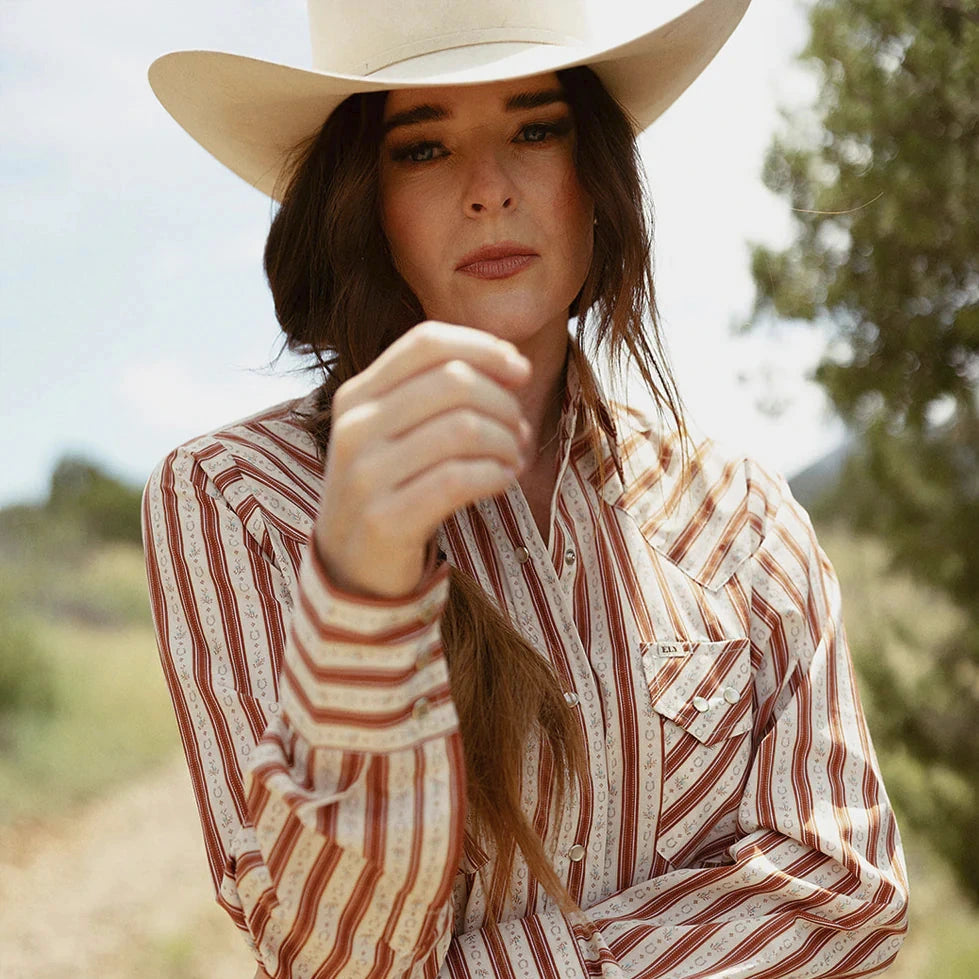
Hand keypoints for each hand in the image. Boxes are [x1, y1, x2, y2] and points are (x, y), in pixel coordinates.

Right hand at [313, 320, 532, 598]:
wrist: (351, 568)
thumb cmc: (391, 488)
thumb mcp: (395, 431)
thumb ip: (435, 392)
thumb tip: (510, 364)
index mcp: (356, 395)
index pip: (426, 343)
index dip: (483, 348)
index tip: (520, 371)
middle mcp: (354, 428)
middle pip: (453, 382)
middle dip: (503, 403)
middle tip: (520, 430)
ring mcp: (365, 475)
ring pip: (463, 429)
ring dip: (506, 442)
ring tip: (513, 458)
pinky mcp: (386, 520)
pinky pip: (458, 480)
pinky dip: (495, 475)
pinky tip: (503, 481)